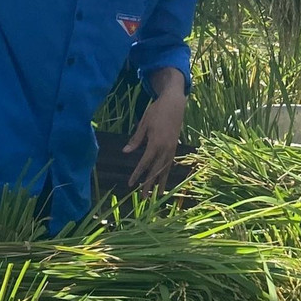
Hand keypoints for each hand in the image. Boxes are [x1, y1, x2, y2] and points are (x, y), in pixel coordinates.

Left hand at [125, 72, 187, 192]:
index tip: (130, 184)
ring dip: (161, 182)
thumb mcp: (144, 123)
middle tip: (144, 197)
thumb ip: (136, 139)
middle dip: (149, 184)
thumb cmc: (157, 111)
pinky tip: (163, 178)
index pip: (145, 162)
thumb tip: (125, 152)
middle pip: (156, 170)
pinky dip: (167, 172)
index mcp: (155, 142)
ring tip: (157, 194)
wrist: (175, 103)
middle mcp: (165, 148)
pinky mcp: (175, 146)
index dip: (137, 174)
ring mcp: (172, 148)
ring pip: (166, 168)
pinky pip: (170, 162)